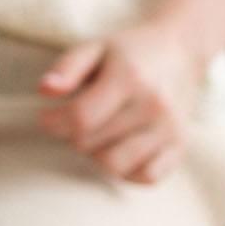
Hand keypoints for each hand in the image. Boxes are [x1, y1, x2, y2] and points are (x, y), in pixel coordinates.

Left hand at [35, 21, 202, 183]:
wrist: (181, 50)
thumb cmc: (129, 51)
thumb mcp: (95, 48)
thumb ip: (67, 68)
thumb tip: (43, 90)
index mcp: (129, 78)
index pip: (81, 117)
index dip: (54, 122)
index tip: (45, 118)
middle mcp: (153, 106)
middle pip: (93, 143)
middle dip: (72, 135)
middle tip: (75, 121)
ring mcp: (169, 129)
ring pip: (115, 166)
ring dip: (96, 154)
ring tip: (96, 134)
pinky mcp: (180, 146)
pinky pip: (146, 177)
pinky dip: (127, 171)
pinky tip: (119, 149)